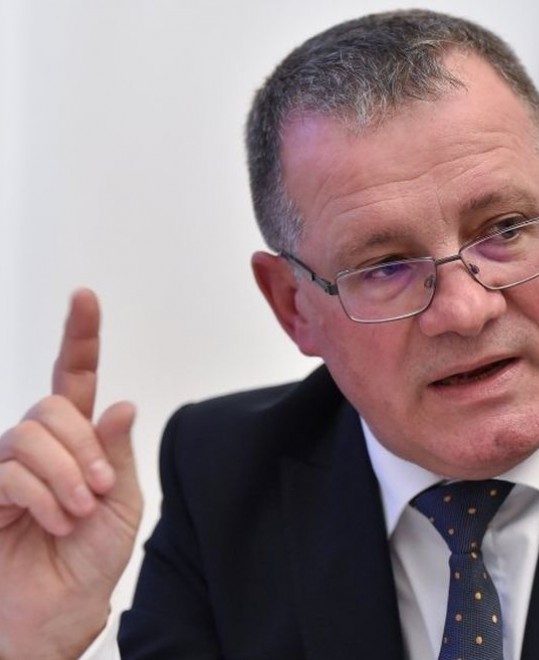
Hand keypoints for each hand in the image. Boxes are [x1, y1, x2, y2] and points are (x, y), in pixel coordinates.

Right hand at [0, 289, 142, 658]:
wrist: (62, 609)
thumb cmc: (92, 556)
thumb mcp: (121, 501)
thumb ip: (115, 452)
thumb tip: (121, 403)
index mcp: (77, 440)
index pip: (74, 377)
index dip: (79, 336)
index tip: (84, 296)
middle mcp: (38, 445)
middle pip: (51, 407)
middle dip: (83, 446)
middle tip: (98, 490)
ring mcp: (6, 467)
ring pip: (30, 434)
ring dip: (65, 474)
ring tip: (76, 511)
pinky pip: (9, 471)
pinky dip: (42, 496)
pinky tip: (54, 521)